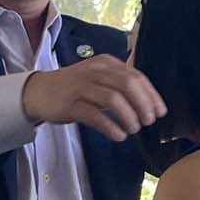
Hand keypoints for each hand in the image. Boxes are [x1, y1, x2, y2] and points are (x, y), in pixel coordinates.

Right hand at [23, 55, 165, 142]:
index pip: (135, 76)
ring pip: (113, 99)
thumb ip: (121, 86)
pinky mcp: (70, 104)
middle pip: (127, 85)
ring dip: (128, 117)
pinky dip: (111, 127)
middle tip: (148, 121)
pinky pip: (95, 115)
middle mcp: (95, 71)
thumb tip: (149, 104)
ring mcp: (81, 86)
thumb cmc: (75, 88)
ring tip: (133, 129)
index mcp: (106, 63)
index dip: (151, 95)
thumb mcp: (99, 79)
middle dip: (143, 105)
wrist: (39, 92)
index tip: (160, 112)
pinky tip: (119, 136)